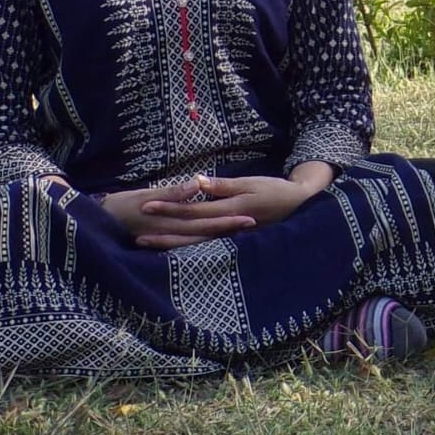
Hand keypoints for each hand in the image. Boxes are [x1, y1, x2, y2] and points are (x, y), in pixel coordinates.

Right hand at [102, 181, 256, 249]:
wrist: (98, 222)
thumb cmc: (120, 206)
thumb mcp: (144, 196)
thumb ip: (171, 192)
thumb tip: (197, 184)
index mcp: (171, 222)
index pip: (206, 222)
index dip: (228, 220)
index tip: (249, 216)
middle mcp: (173, 234)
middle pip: (208, 233)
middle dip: (230, 229)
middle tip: (253, 223)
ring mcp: (169, 240)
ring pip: (200, 240)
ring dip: (220, 235)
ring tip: (241, 230)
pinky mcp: (164, 240)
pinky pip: (188, 242)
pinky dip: (203, 239)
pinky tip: (215, 236)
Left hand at [144, 164, 334, 238]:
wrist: (298, 207)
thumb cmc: (275, 191)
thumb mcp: (250, 184)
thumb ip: (223, 186)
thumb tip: (198, 183)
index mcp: (229, 212)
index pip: (192, 211)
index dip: (168, 208)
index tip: (146, 206)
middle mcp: (227, 230)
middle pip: (188, 234)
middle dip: (162, 235)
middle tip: (136, 236)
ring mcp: (230, 240)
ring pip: (195, 245)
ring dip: (170, 246)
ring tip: (146, 245)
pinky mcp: (232, 243)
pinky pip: (205, 247)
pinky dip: (186, 250)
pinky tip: (170, 251)